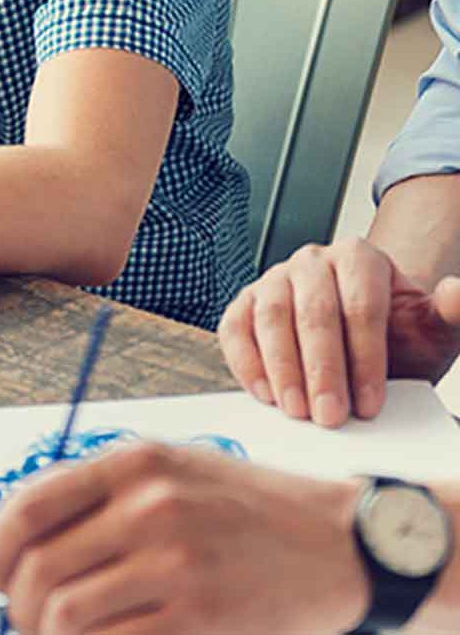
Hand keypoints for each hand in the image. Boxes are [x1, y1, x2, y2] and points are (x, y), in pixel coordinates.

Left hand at [0, 443, 367, 634]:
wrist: (342, 542)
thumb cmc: (251, 508)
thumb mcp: (174, 468)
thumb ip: (102, 493)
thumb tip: (24, 538)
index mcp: (134, 463)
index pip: (29, 507)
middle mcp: (149, 507)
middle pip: (39, 569)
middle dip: (18, 604)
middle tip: (25, 618)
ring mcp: (175, 564)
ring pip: (66, 614)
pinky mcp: (200, 617)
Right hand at [218, 238, 459, 426]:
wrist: (362, 337)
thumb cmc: (398, 335)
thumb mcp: (434, 328)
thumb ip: (452, 312)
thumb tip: (455, 291)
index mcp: (359, 257)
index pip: (361, 306)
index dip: (366, 358)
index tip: (370, 404)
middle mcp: (312, 260)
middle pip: (314, 313)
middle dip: (322, 370)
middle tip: (329, 416)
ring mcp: (273, 279)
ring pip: (271, 318)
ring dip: (283, 370)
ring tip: (298, 411)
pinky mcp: (244, 303)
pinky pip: (235, 329)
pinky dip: (246, 363)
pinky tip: (266, 394)